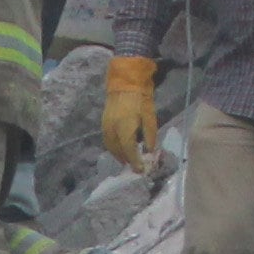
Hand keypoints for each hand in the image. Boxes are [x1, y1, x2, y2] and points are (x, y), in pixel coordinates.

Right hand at [99, 50, 159, 169]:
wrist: (125, 82)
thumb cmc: (141, 99)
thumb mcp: (150, 117)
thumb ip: (150, 136)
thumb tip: (149, 151)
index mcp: (125, 129)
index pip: (129, 151)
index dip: (134, 162)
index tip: (140, 171)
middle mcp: (112, 130)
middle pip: (118, 151)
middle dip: (126, 160)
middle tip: (135, 167)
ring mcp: (106, 126)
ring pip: (110, 147)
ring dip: (119, 155)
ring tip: (127, 160)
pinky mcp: (103, 123)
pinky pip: (107, 141)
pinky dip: (114, 147)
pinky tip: (121, 148)